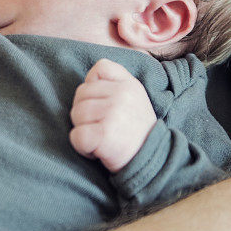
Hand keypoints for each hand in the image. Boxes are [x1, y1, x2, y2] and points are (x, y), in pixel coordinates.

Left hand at [69, 58, 156, 172]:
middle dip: (86, 112)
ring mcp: (113, 114)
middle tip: (104, 127)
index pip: (100, 67)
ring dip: (84, 130)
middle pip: (81, 93)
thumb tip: (88, 78)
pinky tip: (97, 151)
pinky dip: (82, 147)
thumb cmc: (136, 131)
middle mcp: (122, 95)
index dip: (94, 85)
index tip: (104, 103)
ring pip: (76, 114)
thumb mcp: (135, 98)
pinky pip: (76, 136)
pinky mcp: (104, 135)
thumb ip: (116, 81)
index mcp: (129, 84)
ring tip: (102, 138)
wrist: (154, 163)